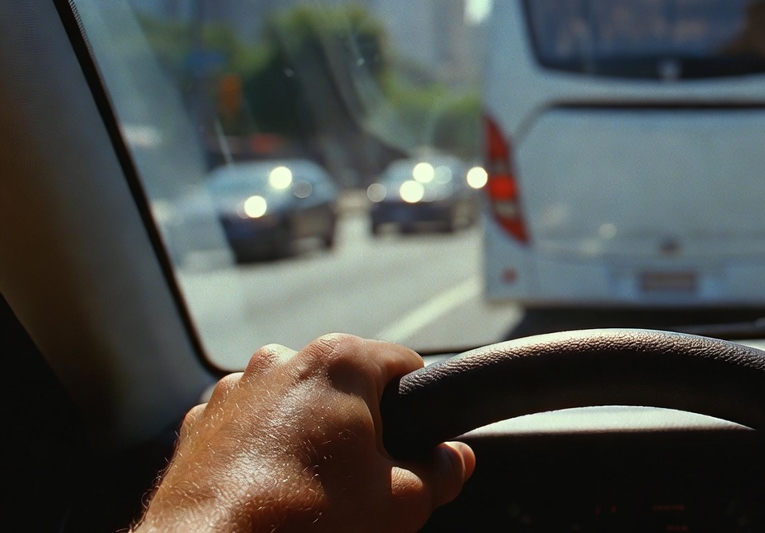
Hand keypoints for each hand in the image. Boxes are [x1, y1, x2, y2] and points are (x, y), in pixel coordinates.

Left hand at [133, 334, 473, 531]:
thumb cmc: (309, 522)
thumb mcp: (402, 503)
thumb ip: (441, 472)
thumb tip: (455, 459)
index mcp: (339, 362)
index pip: (405, 366)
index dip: (419, 409)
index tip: (415, 448)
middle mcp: (283, 359)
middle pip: (345, 385)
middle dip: (359, 426)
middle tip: (363, 481)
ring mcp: (234, 389)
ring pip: (294, 405)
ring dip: (308, 436)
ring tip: (311, 493)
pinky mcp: (199, 423)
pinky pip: (248, 428)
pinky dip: (262, 452)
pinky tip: (270, 495)